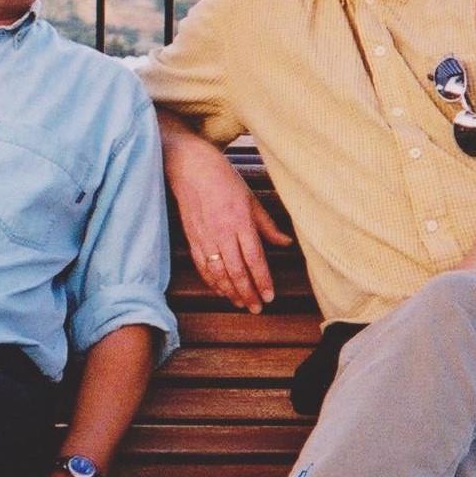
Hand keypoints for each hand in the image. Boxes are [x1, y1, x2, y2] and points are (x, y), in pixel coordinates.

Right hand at [167, 139, 291, 312]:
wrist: (190, 168)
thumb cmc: (224, 179)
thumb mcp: (251, 198)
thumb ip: (267, 225)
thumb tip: (285, 243)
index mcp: (239, 221)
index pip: (254, 258)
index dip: (262, 280)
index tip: (270, 296)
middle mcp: (222, 232)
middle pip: (236, 271)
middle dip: (248, 292)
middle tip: (257, 308)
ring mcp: (205, 237)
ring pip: (218, 273)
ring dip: (231, 292)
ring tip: (242, 304)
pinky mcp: (192, 239)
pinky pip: (203, 266)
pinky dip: (212, 282)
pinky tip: (221, 291)